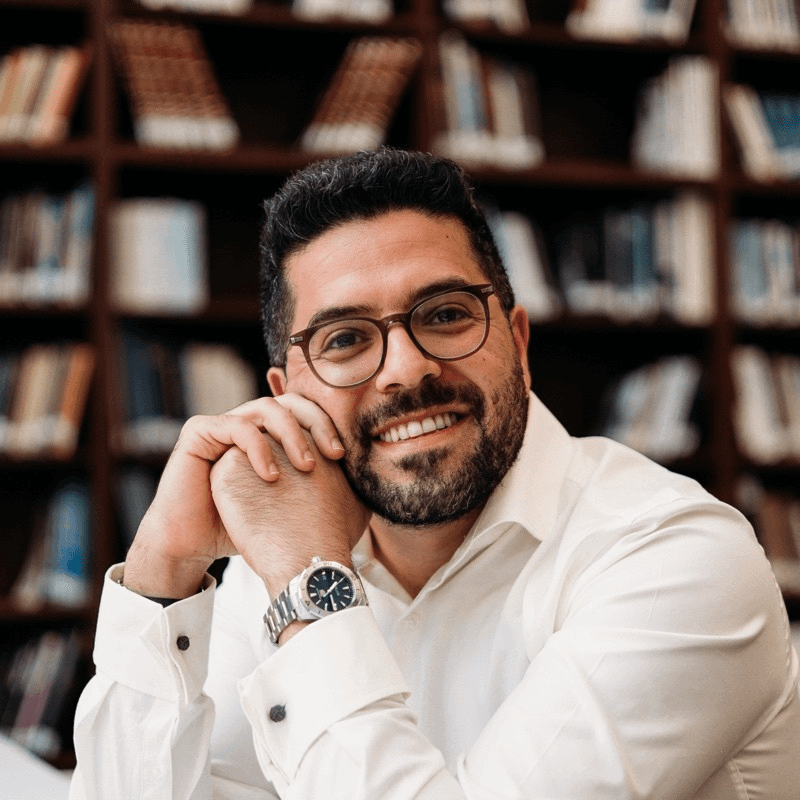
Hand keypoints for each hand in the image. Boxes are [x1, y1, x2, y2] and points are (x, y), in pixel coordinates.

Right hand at [123, 394, 345, 598]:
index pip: (305, 412)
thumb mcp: (289, 504)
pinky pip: (237, 426)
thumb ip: (318, 487)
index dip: (328, 426)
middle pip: (290, 402)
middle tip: (335, 455)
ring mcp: (223, 424)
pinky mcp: (199, 431)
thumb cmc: (242, 528)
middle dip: (318, 423)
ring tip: (307, 467)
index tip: (345, 457)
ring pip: (267, 408)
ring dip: (293, 434)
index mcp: (268, 434)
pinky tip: (272, 476)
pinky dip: (259, 447)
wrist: (193, 544)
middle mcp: (247, 422)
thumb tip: (366, 486)